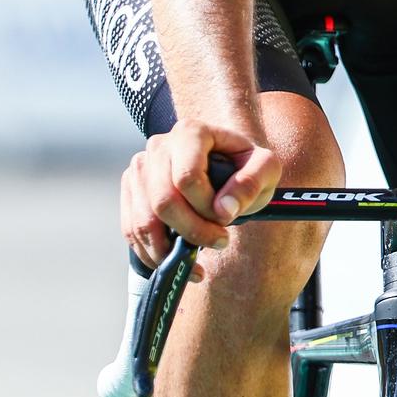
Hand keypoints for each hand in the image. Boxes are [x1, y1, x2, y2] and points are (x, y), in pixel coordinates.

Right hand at [120, 118, 282, 273]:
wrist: (226, 169)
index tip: (227, 220)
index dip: (206, 208)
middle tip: (219, 242)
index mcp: (191, 132)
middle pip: (163, 201)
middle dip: (191, 232)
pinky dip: (151, 254)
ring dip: (170, 250)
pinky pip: (132, 229)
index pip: (187, 177)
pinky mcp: (132, 191)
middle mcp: (159, 146)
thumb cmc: (246, 167)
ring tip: (196, 263)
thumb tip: (224, 210)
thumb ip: (251, 183)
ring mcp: (140, 169)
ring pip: (144, 220)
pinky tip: (175, 263)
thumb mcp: (265, 168)